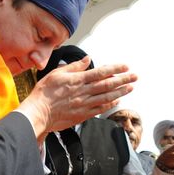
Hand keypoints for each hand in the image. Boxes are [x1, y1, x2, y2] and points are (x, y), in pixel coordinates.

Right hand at [20, 57, 136, 142]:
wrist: (39, 112)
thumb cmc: (44, 93)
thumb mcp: (56, 73)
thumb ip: (74, 67)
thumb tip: (87, 59)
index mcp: (77, 80)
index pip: (101, 72)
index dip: (115, 68)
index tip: (125, 66)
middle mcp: (83, 92)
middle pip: (108, 84)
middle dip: (123, 79)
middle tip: (135, 76)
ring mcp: (84, 104)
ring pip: (107, 97)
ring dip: (120, 91)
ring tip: (130, 87)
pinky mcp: (82, 115)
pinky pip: (100, 109)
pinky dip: (110, 104)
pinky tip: (117, 100)